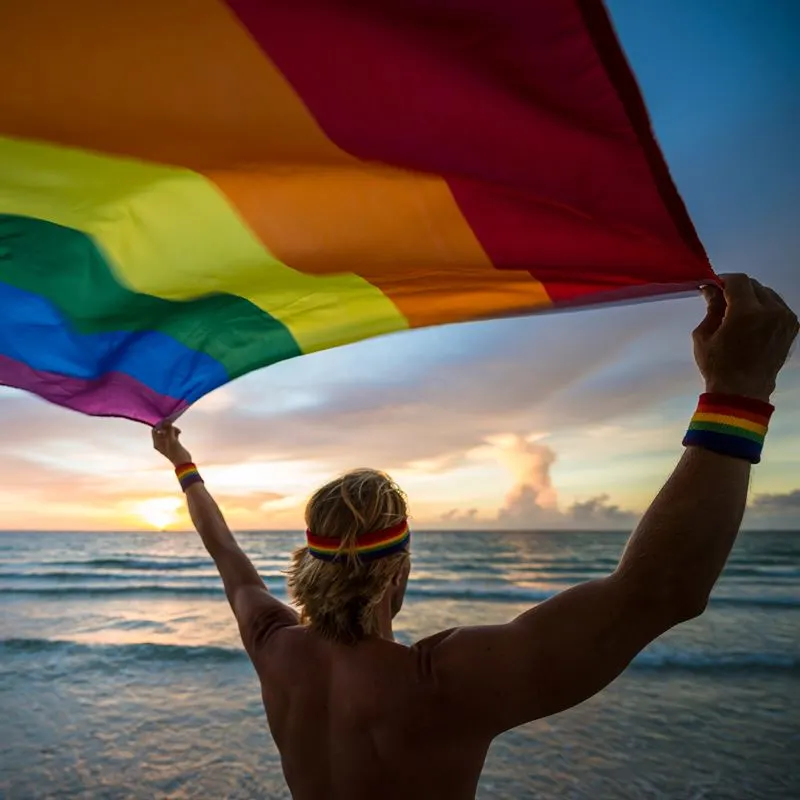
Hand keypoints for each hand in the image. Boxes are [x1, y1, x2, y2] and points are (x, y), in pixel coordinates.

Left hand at [152, 423, 192, 466]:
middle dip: (167, 427)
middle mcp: (160, 442)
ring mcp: (167, 443)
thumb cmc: (176, 453)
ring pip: (167, 432)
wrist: (183, 462)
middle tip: (173, 426)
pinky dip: (175, 432)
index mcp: (157, 443)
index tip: (166, 421)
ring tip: (178, 431)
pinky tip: (179, 432)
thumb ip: (169, 430)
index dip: (160, 425)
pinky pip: (172, 434)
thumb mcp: (172, 441)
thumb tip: (167, 421)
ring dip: (172, 429)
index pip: (154, 431)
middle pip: (161, 430)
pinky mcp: (173, 443)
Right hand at [693, 274, 798, 401]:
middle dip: (737, 289)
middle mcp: (771, 311)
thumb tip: (712, 290)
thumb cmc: (718, 366)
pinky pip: (778, 307)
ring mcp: (785, 319)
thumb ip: (711, 308)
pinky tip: (752, 320)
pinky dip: (764, 307)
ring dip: (752, 297)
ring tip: (738, 311)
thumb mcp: (704, 335)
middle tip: (723, 299)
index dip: (723, 280)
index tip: (713, 286)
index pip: (737, 281)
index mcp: (747, 312)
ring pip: (767, 294)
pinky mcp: (792, 327)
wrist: (742, 392)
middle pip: (754, 285)